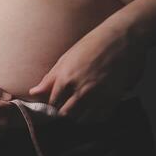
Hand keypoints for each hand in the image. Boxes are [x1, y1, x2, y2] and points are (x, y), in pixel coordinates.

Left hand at [29, 27, 146, 122]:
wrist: (122, 38)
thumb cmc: (90, 45)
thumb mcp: (65, 59)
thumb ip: (49, 79)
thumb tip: (33, 92)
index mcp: (66, 78)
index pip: (53, 103)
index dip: (52, 105)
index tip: (55, 103)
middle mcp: (81, 89)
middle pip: (66, 114)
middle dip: (63, 112)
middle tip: (66, 107)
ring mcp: (98, 95)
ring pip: (82, 118)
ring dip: (78, 115)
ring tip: (79, 108)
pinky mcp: (114, 98)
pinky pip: (100, 116)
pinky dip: (94, 116)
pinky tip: (93, 108)